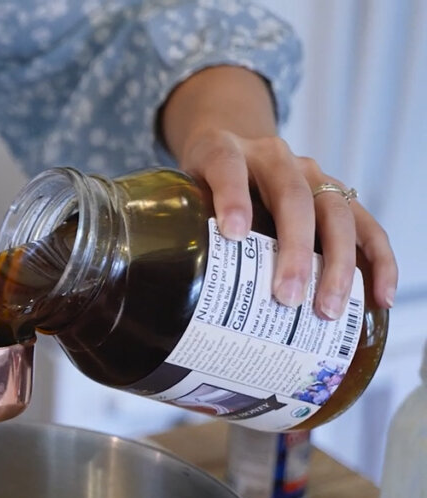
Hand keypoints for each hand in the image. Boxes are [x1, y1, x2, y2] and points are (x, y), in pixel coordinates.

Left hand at [161, 66, 397, 318]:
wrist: (230, 149)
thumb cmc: (200, 186)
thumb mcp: (179, 194)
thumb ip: (173, 226)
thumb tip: (158, 296)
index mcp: (225, 151)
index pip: (227, 166)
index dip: (232, 197)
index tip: (233, 233)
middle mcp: (274, 157)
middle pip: (293, 196)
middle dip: (293, 249)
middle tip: (287, 296)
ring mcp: (312, 174)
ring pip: (336, 212)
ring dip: (336, 264)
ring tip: (326, 309)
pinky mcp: (337, 194)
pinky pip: (366, 225)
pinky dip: (378, 260)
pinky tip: (379, 296)